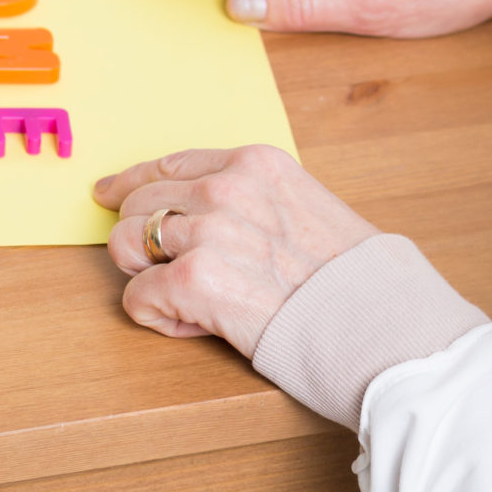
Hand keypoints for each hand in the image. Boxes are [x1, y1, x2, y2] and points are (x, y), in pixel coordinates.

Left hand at [93, 146, 376, 355]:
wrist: (381, 327)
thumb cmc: (353, 281)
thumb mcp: (306, 208)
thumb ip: (254, 202)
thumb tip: (200, 215)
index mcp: (255, 164)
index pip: (170, 164)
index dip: (132, 182)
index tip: (109, 193)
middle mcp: (225, 187)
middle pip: (138, 203)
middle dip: (143, 239)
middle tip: (165, 272)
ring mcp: (207, 231)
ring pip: (127, 243)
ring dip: (147, 276)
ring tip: (186, 301)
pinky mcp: (193, 281)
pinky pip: (137, 296)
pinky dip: (156, 316)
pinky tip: (192, 324)